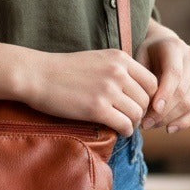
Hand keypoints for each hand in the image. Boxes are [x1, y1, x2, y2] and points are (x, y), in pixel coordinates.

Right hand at [25, 48, 158, 136]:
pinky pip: (125, 125)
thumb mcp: (97, 59)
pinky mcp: (97, 108)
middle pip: (147, 99)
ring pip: (137, 113)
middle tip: (130, 118)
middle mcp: (118, 72)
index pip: (152, 81)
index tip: (138, 104)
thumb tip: (137, 91)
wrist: (37, 75)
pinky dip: (125, 131)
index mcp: (120, 58)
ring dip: (133, 122)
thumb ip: (118, 70)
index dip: (148, 96)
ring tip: (123, 124)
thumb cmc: (64, 69)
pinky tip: (119, 131)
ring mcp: (108, 90)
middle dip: (141, 111)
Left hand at [135, 27, 189, 132]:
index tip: (152, 110)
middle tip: (145, 123)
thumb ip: (141, 78)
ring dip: (171, 118)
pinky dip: (185, 121)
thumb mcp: (138, 58)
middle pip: (182, 91)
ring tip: (152, 125)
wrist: (161, 45)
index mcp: (174, 46)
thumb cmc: (145, 54)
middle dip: (163, 111)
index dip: (164, 94)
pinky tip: (170, 129)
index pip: (174, 73)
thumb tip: (140, 105)